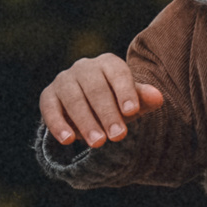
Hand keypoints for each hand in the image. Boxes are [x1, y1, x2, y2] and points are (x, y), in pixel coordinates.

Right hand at [40, 54, 166, 148]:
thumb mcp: (133, 100)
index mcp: (108, 63)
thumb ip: (144, 99)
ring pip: (73, 99)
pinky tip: (67, 140)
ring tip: (97, 144)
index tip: (133, 112)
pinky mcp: (48, 95)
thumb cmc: (118, 100)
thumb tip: (158, 98)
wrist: (90, 104)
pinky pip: (50, 108)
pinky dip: (58, 124)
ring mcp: (64, 79)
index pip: (118, 74)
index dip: (125, 92)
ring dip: (86, 123)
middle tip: (118, 136)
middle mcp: (84, 67)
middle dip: (108, 114)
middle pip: (96, 89)